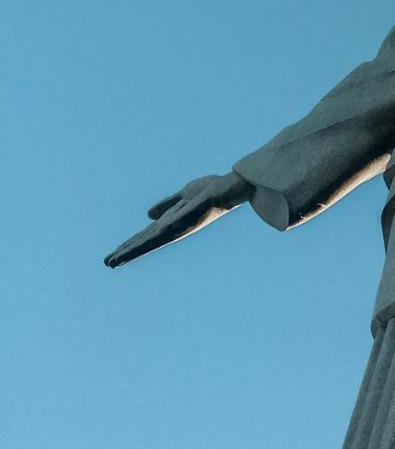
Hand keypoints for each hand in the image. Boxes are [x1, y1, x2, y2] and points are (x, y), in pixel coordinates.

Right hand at [104, 171, 250, 267]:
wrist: (232, 185)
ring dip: (137, 247)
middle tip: (107, 264)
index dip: (129, 246)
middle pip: (147, 242)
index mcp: (172, 222)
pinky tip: (149, 236)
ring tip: (118, 258)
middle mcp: (176, 226)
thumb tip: (149, 215)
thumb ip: (168, 205)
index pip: (146, 237)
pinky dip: (161, 231)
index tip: (111, 258)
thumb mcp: (183, 196)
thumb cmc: (211, 190)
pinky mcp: (194, 214)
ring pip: (156, 238)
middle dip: (128, 252)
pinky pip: (175, 223)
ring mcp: (184, 222)